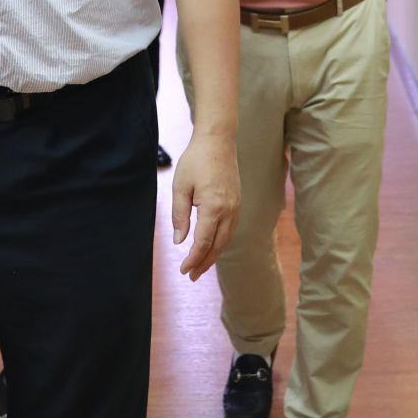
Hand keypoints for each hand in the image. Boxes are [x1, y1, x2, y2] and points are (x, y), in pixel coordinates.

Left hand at [171, 131, 239, 280]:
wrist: (218, 141)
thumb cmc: (196, 161)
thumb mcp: (180, 187)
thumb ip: (180, 215)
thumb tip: (180, 241)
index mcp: (213, 207)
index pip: (202, 242)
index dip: (192, 259)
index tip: (183, 271)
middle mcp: (228, 210)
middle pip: (217, 246)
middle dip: (204, 263)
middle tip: (191, 276)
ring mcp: (236, 206)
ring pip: (226, 239)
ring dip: (213, 254)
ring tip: (201, 266)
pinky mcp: (237, 202)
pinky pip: (230, 229)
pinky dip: (221, 242)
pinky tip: (211, 245)